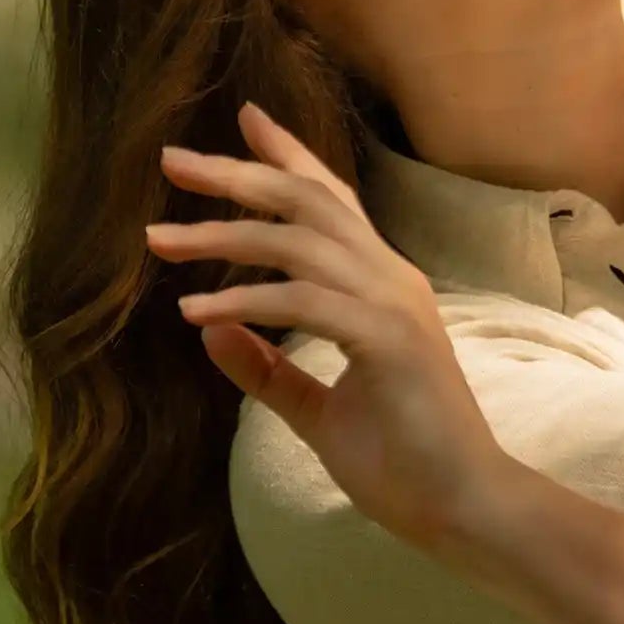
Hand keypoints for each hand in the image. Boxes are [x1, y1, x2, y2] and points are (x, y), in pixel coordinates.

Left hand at [144, 99, 504, 554]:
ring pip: (302, 241)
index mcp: (382, 285)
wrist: (464, 507)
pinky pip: (306, 302)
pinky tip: (198, 312)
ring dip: (224, 236)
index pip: (332, 201)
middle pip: (310, 202)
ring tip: (159, 239)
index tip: (243, 117)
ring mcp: (393, 305)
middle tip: (172, 158)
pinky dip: (247, 300)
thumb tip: (210, 329)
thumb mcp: (318, 410)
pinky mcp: (388, 341)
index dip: (288, 156)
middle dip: (239, 173)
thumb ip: (268, 370)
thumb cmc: (402, 461)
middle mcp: (391, 278)